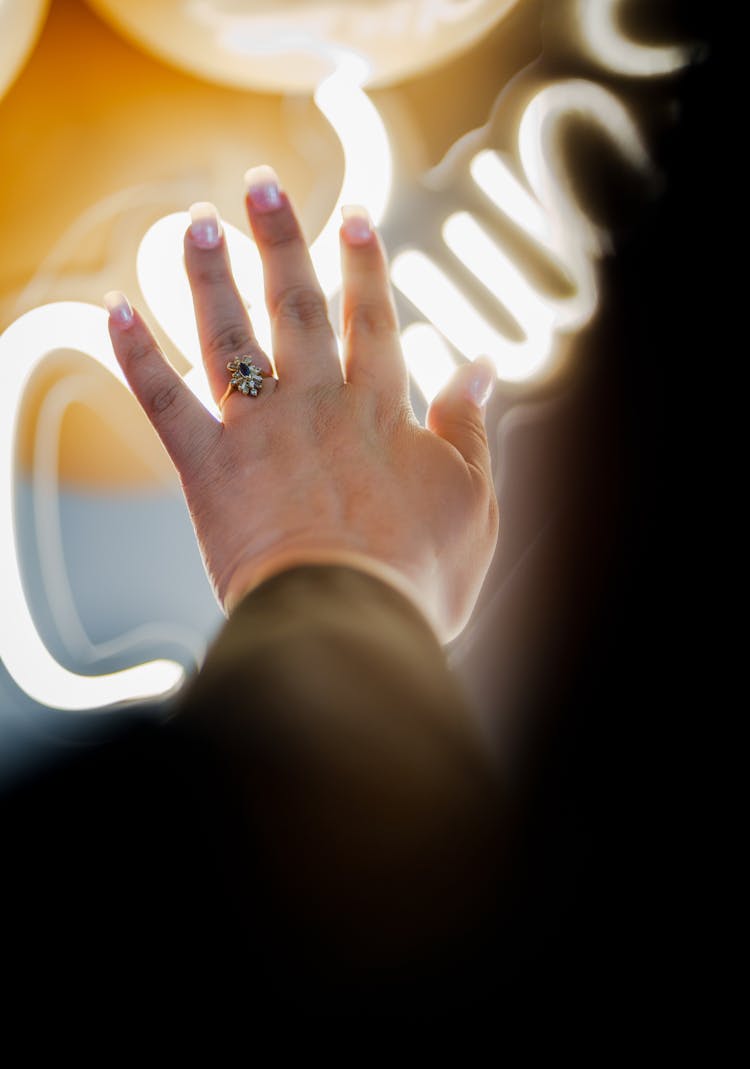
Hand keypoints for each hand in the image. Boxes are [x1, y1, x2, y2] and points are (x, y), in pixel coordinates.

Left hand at [105, 165, 497, 641]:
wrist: (348, 619)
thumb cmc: (417, 575)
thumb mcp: (473, 502)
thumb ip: (469, 430)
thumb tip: (478, 367)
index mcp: (380, 411)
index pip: (372, 320)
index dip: (363, 265)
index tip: (353, 216)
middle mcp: (317, 403)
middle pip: (298, 305)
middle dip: (279, 240)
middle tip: (260, 184)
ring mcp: (259, 431)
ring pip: (232, 336)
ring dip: (209, 275)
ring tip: (193, 222)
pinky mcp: (208, 467)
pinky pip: (165, 401)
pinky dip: (135, 355)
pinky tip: (112, 308)